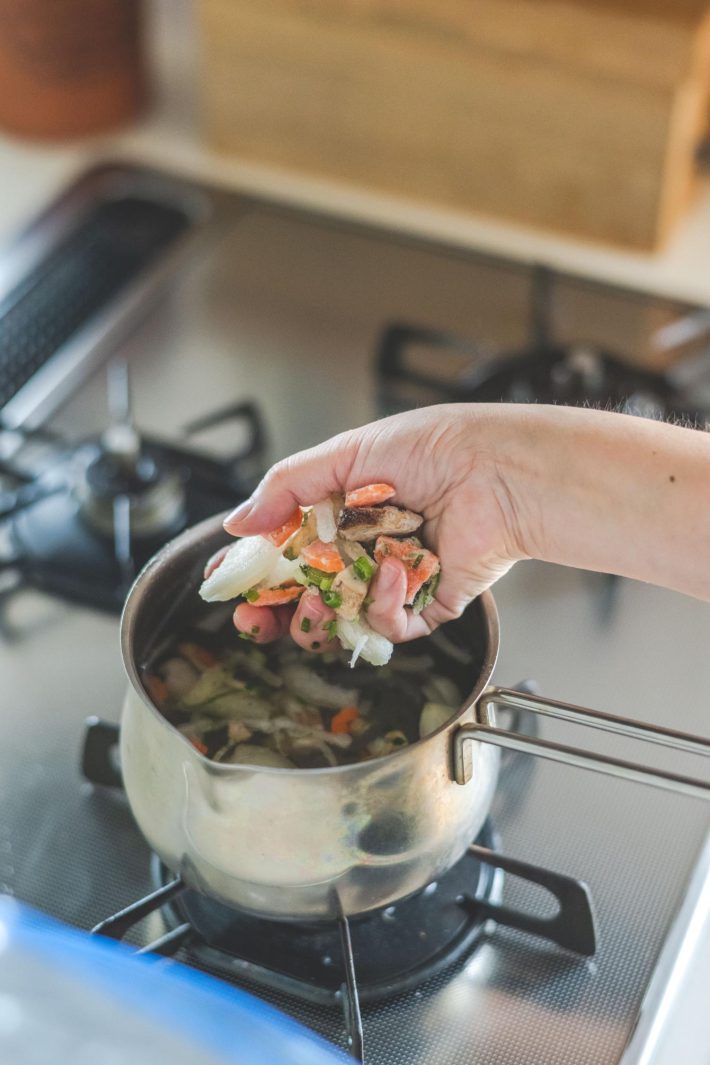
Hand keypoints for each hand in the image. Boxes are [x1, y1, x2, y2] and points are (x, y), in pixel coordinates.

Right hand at [224, 404, 527, 648]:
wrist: (496, 469)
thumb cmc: (431, 448)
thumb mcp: (345, 455)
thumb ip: (285, 488)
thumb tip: (235, 523)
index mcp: (339, 513)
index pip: (284, 551)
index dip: (254, 572)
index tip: (226, 585)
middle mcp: (363, 550)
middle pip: (305, 597)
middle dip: (275, 614)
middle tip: (254, 620)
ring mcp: (393, 580)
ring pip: (343, 620)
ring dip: (323, 616)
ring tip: (319, 597)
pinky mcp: (427, 603)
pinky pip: (392, 625)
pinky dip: (385, 604)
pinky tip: (392, 571)